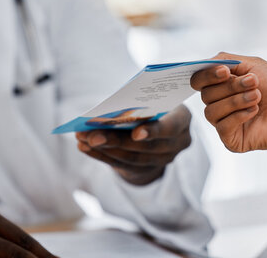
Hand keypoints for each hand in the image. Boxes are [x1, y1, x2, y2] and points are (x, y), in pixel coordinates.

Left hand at [76, 105, 191, 185]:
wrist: (158, 125)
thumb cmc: (152, 102)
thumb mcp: (152, 97)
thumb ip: (139, 102)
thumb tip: (111, 108)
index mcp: (182, 119)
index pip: (171, 127)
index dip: (153, 131)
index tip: (135, 132)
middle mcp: (178, 143)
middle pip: (146, 146)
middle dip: (117, 141)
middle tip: (94, 135)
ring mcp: (164, 159)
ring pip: (132, 158)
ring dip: (105, 149)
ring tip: (84, 139)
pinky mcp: (146, 169)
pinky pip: (122, 166)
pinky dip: (101, 156)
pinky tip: (84, 147)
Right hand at [191, 52, 266, 175]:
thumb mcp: (252, 64)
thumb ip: (225, 59)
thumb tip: (203, 64)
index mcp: (221, 86)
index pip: (198, 80)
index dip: (207, 75)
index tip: (225, 72)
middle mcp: (219, 103)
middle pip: (205, 94)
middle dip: (230, 86)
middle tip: (253, 82)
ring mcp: (224, 122)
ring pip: (211, 111)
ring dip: (236, 101)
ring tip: (257, 97)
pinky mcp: (230, 139)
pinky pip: (221, 127)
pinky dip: (239, 116)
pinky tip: (255, 112)